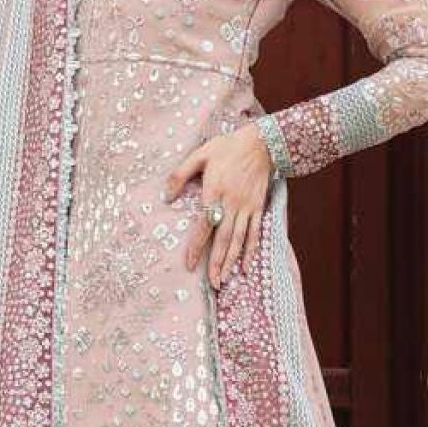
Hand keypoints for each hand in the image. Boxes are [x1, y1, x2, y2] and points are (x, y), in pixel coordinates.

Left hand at [164, 125, 274, 288]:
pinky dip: (251, 250)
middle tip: (213, 283)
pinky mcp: (258, 207)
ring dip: (232, 261)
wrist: (261, 143)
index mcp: (214, 192)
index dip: (196, 247)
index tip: (190, 264)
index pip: (204, 226)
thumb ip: (180, 174)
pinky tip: (247, 266)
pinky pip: (255, 233)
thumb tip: (166, 196)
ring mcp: (246, 207)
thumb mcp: (200, 154)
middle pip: (223, 239)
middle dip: (217, 263)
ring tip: (225, 280)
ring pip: (239, 239)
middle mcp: (231, 204)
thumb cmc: (227, 147)